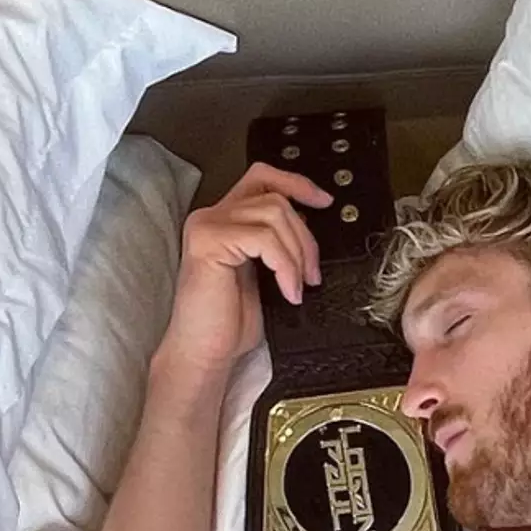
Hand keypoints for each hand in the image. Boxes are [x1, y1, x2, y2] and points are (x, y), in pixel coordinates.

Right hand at [160, 162, 333, 372]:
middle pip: (276, 199)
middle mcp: (212, 216)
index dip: (297, 183)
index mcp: (225, 220)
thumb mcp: (264, 274)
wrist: (206, 352)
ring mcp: (208, 226)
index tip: (324, 201)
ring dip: (298, 253)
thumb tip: (306, 223)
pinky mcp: (209, 242)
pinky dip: (286, 266)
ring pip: (274, 214)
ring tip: (297, 286)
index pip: (262, 178)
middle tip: (312, 274)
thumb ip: (276, 243)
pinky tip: (287, 291)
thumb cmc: (230, 323)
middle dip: (306, 237)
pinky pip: (265, 239)